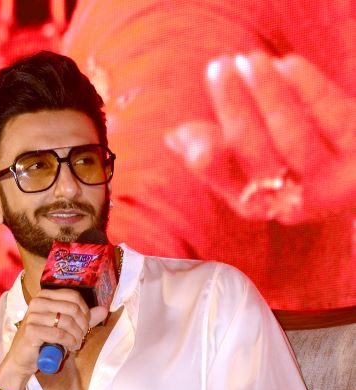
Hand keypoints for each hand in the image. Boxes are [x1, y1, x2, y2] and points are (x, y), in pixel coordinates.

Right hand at [0, 288, 107, 389]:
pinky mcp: (31, 330)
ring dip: (76, 336)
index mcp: (45, 296)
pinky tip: (69, 348)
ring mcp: (33, 315)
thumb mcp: (65, 327)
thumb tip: (104, 310)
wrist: (23, 359)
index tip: (85, 325)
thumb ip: (83, 318)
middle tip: (81, 337)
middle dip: (82, 326)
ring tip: (75, 344)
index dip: (85, 311)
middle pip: (72, 308)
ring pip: (67, 321)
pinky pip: (59, 334)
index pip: (74, 296)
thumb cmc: (44, 340)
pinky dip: (69, 342)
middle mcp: (37, 302)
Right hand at [165, 52, 355, 223]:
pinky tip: (287, 65)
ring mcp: (334, 179)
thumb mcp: (248, 160)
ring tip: (250, 59)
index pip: (229, 186)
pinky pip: (328, 114)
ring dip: (267, 94)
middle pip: (260, 157)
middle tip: (218, 67)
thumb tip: (173, 137)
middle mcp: (297, 202)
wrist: (352, 164)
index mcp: (262, 206)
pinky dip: (304, 86)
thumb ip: (208, 151)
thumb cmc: (289, 157)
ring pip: (292, 137)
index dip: (210, 167)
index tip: (189, 135)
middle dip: (235, 109)